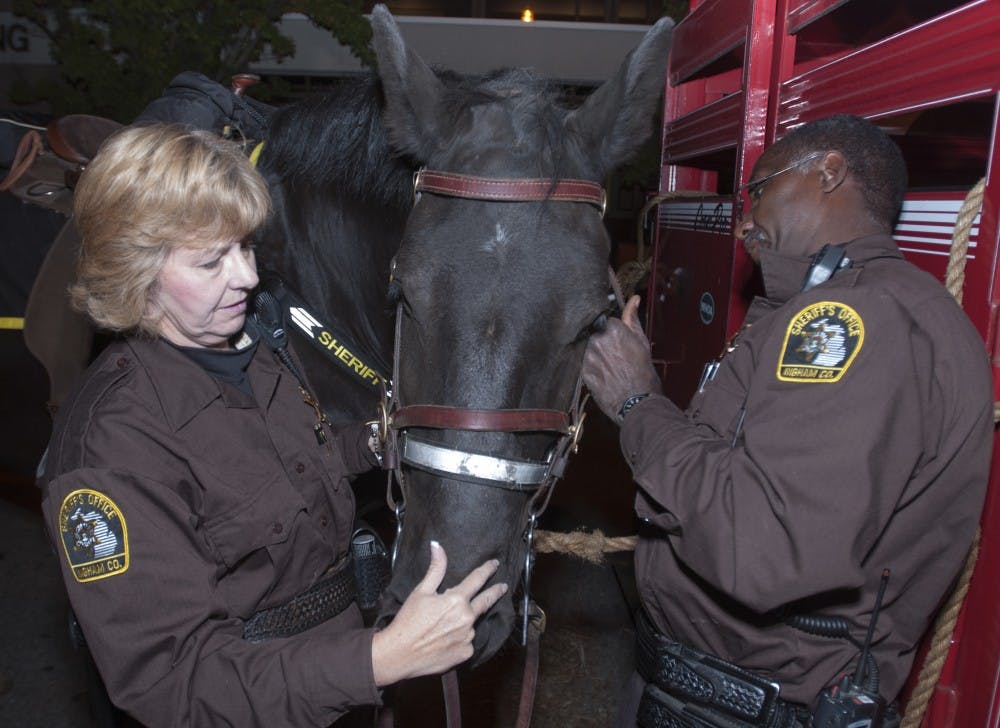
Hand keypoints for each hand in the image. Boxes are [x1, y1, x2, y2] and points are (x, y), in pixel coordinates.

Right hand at [371, 542, 506, 685]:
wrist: (400, 655)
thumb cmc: (408, 621)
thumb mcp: (421, 592)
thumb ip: (435, 569)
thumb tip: (437, 546)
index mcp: (457, 600)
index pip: (477, 579)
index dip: (487, 570)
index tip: (495, 564)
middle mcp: (467, 618)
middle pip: (486, 601)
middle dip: (496, 592)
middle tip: (503, 587)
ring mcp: (468, 637)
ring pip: (472, 624)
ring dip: (466, 620)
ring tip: (448, 624)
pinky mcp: (466, 653)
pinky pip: (466, 642)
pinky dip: (460, 638)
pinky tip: (446, 640)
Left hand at [583, 295, 661, 421]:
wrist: (637, 402)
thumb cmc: (643, 372)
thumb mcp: (642, 342)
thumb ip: (633, 319)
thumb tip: (634, 298)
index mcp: (613, 328)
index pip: (604, 320)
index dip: (610, 329)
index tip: (616, 339)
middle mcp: (596, 339)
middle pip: (593, 333)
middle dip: (600, 340)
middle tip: (613, 355)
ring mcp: (587, 356)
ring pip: (586, 348)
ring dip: (593, 353)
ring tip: (608, 365)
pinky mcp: (582, 372)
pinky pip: (582, 363)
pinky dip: (589, 366)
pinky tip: (602, 374)